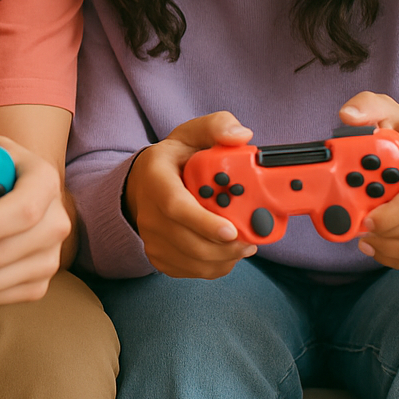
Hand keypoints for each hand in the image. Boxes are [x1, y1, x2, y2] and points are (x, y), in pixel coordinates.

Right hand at [123, 112, 256, 277]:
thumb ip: (217, 126)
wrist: (147, 182)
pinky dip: (216, 267)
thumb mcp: (193, 132)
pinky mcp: (159, 256)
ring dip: (224, 258)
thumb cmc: (176, 158)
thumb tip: (241, 136)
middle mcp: (148, 211)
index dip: (203, 222)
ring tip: (246, 243)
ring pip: (192, 261)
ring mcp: (151, 237)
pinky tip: (228, 250)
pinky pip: (192, 271)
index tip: (231, 230)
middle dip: (224, 247)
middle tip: (252, 240)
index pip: (176, 207)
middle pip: (187, 241)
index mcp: (155, 177)